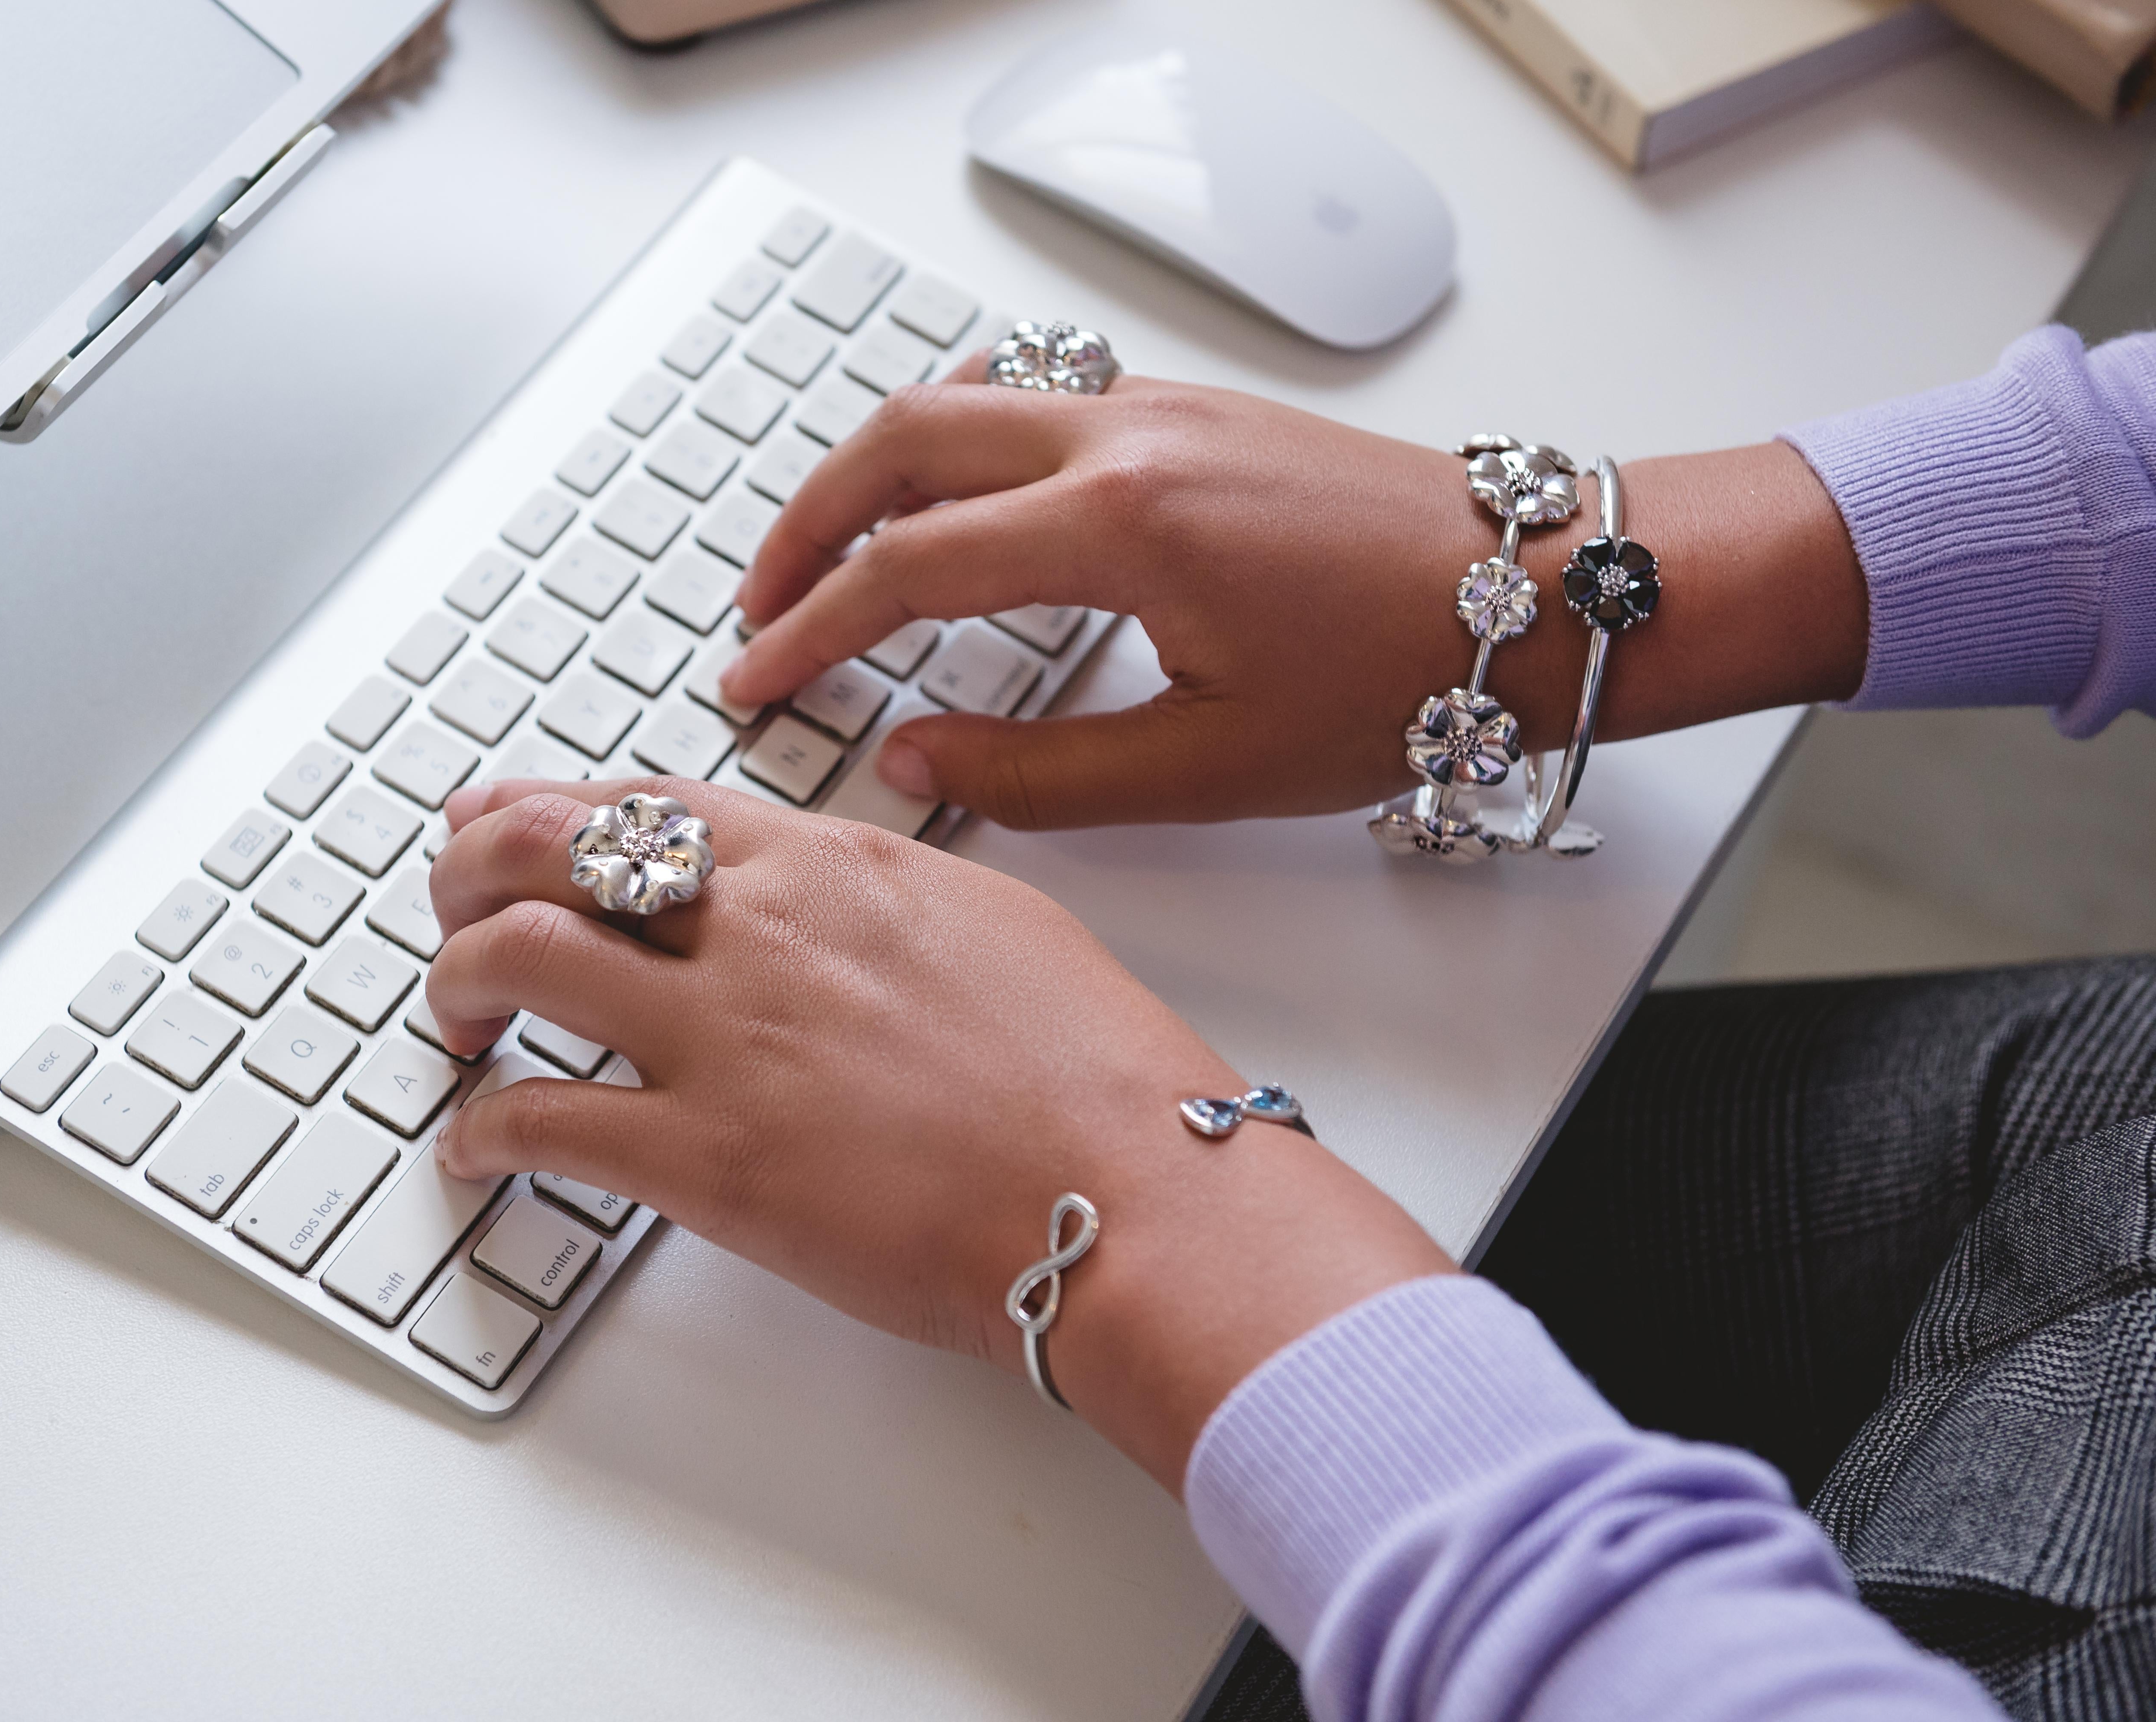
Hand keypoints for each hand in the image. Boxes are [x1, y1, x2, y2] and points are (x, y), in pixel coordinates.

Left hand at [425, 775, 1454, 1490]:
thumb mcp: (994, 924)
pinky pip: (542, 1122)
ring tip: (455, 1018)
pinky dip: (481, 1130)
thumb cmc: (1093, 1075)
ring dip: (458, 981)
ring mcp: (724, 1039)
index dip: (557, 806)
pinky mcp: (707, 1157)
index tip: (513, 820)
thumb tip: (847, 890)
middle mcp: (760, 929)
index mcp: (832, 866)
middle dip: (472, 864)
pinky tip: (472, 1148)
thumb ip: (892, 897)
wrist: (1129, 1192)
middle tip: (451, 902)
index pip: (651, 801)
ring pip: (519, 959)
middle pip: (551, 848)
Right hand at [718, 369, 1866, 828]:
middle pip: (902, 444)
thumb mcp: (1207, 767)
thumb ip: (1040, 773)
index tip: (757, 678)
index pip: (907, 569)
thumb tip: (918, 761)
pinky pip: (1029, 390)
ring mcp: (1158, 407)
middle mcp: (1126, 438)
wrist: (1537, 596)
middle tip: (757, 605)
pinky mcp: (1189, 408)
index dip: (810, 630)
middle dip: (806, 523)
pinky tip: (944, 491)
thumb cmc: (1402, 679)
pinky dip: (952, 433)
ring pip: (959, 397)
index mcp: (1122, 527)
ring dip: (872, 467)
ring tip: (828, 550)